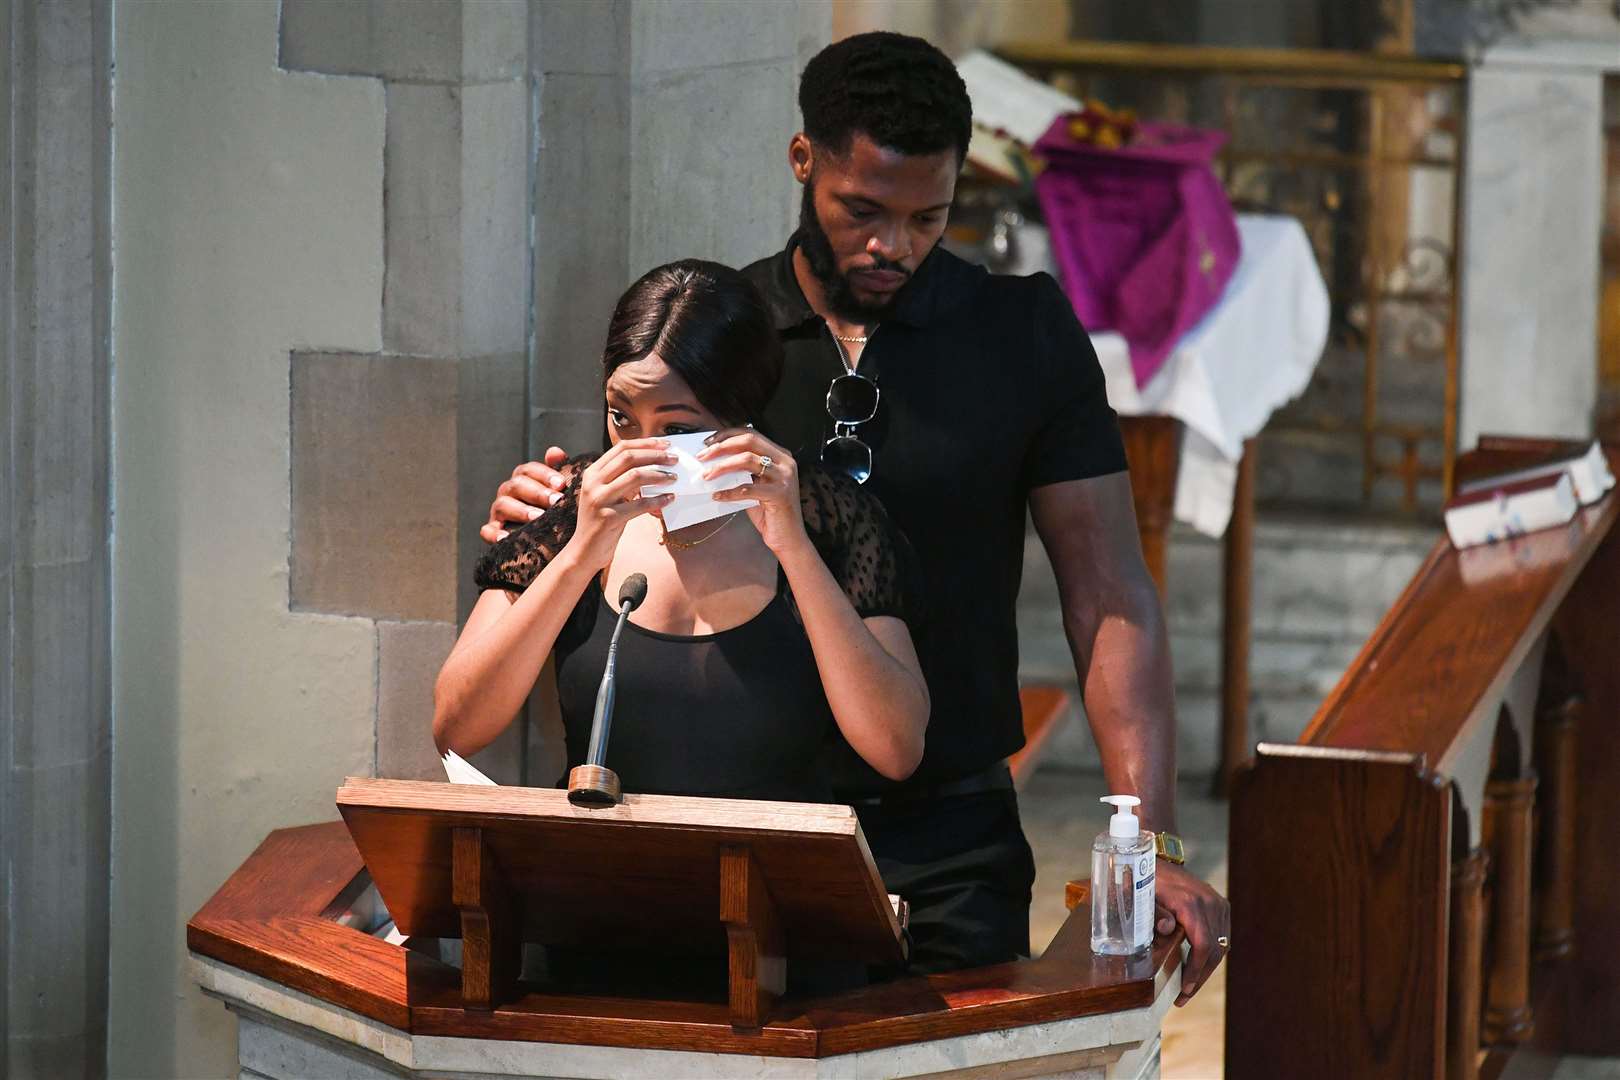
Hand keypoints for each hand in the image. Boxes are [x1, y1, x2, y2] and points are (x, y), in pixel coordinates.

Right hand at [481, 446, 570, 543]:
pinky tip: (507, 538)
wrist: (546, 537)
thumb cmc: (552, 509)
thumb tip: (554, 451)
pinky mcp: (492, 531)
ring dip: (521, 511)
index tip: (562, 484)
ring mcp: (499, 512)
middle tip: (556, 501)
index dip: (545, 474)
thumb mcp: (558, 490)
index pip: (529, 470)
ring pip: (503, 505)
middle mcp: (508, 492)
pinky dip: (494, 534)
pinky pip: (488, 531)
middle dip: (538, 493)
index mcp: (524, 479)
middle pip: (517, 485)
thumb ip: (558, 469)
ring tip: (538, 518)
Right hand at [562, 438, 677, 569]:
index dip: (645, 443)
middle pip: (629, 458)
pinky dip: (658, 500)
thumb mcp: (606, 494)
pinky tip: (669, 498)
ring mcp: (600, 499)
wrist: (584, 550)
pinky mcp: (609, 517)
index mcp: (592, 473)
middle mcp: (593, 483)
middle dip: (655, 455)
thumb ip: (622, 479)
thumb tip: (653, 465)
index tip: (664, 444)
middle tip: (674, 459)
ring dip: (659, 475)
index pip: (621, 448)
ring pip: (635, 476)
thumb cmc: (600, 521)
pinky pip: (639, 504)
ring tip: (674, 478)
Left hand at [698, 428, 805, 555]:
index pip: (751, 434)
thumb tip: (714, 461)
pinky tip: (717, 496)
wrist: (789, 539)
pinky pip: (747, 488)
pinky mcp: (780, 494)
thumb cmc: (770, 512)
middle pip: (748, 441)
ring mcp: (784, 477)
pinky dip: (729, 492)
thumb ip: (743, 471)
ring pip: (747, 460)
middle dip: (722, 446)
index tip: (708, 442)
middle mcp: (785, 462)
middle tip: (702, 456)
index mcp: (780, 455)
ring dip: (722, 467)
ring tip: (706, 476)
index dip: (727, 435)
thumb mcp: (756, 485)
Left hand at [1154, 860, 1229, 1005]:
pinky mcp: (1220, 905)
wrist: (1155, 857)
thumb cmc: (1143, 878)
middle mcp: (1209, 902)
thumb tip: (1167, 929)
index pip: (1202, 945)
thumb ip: (1152, 913)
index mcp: (1190, 902)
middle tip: (1183, 996)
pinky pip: (1221, 937)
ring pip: (1220, 946)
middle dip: (1199, 977)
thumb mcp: (1139, 895)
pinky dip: (1211, 954)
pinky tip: (1197, 967)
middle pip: (1213, 950)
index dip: (1195, 972)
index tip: (1184, 990)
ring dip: (1206, 969)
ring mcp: (1217, 903)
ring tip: (1189, 986)